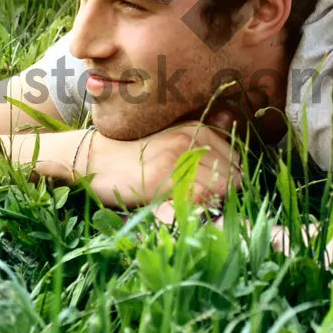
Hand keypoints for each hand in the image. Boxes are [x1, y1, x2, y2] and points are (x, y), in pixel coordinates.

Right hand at [81, 121, 241, 208]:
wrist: (94, 158)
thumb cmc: (133, 154)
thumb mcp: (170, 139)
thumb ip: (202, 138)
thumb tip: (231, 123)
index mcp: (197, 128)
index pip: (238, 161)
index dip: (227, 180)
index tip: (207, 188)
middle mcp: (191, 139)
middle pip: (234, 177)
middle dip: (221, 193)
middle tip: (196, 198)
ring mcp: (178, 158)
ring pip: (220, 189)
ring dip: (209, 203)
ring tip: (185, 202)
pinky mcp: (164, 178)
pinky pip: (198, 199)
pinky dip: (193, 209)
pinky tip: (175, 206)